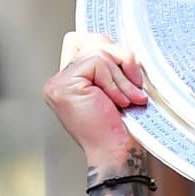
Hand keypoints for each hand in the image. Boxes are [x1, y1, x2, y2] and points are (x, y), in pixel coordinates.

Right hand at [43, 33, 147, 170]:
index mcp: (69, 82)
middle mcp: (59, 81)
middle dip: (120, 58)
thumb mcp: (116, 87)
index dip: (110, 49)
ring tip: (129, 100)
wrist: (117, 155)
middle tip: (135, 85)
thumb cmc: (120, 130)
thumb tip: (121, 45)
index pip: (85, 41)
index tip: (129, 72)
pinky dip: (114, 82)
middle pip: (92, 40)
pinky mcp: (64, 86)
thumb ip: (110, 64)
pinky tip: (118, 102)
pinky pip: (96, 62)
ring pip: (97, 51)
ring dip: (121, 76)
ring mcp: (58, 83)